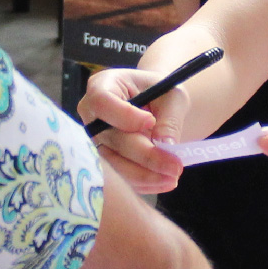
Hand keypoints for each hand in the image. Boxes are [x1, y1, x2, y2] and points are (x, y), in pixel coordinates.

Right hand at [79, 65, 187, 194]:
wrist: (157, 107)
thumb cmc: (162, 93)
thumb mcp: (172, 96)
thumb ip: (169, 118)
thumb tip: (165, 145)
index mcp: (103, 86)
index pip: (102, 101)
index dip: (124, 115)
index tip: (151, 122)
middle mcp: (92, 116)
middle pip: (112, 138)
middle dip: (146, 154)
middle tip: (176, 165)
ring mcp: (95, 141)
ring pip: (115, 163)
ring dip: (145, 174)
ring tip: (174, 176)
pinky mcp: (104, 162)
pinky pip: (121, 177)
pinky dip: (145, 182)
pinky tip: (166, 181)